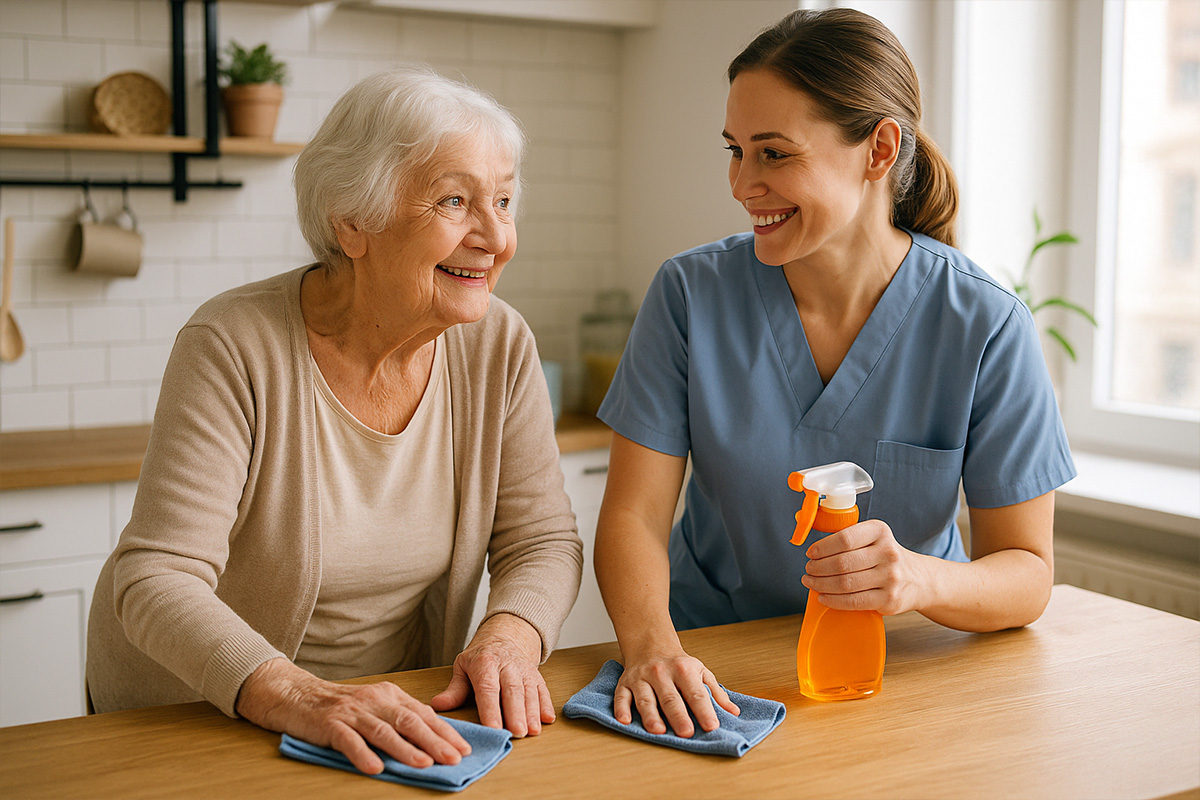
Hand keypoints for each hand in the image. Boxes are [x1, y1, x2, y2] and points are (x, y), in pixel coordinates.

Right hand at [236, 658, 471, 774]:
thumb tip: (431, 740)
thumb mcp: (374, 706)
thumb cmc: (340, 707)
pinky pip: (349, 741)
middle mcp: (374, 701)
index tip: (464, 748)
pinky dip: (364, 755)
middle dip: (435, 741)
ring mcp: (352, 712)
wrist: (296, 696)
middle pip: (410, 721)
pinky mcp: (330, 725)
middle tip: (454, 758)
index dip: (445, 732)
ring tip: (425, 764)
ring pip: (384, 731)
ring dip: (406, 749)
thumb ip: (398, 719)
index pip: (423, 714)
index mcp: (389, 695)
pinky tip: (376, 768)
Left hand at [430, 613, 553, 737]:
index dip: (490, 709)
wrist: (505, 635)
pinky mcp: (536, 675)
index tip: (493, 728)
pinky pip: (543, 689)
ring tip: (533, 731)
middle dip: (516, 713)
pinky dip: (546, 704)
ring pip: (530, 691)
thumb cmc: (481, 657)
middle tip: (517, 732)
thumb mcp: (463, 667)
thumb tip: (437, 706)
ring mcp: (524, 669)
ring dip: (533, 712)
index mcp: (485, 663)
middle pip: (512, 691)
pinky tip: (548, 719)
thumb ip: (454, 689)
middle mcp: (507, 665)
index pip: (488, 689)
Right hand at [613, 648, 738, 737]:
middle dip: (678, 715)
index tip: (712, 726)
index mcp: (684, 670)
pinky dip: (621, 708)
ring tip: (659, 731)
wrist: (650, 644)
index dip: (704, 710)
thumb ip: (716, 693)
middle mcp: (661, 672)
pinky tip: (625, 721)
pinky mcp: (625, 683)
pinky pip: (622, 696)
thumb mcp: (701, 672)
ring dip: (651, 715)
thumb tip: (733, 712)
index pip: (696, 693)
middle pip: (670, 697)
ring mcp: (642, 678)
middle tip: (687, 733)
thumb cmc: (678, 664)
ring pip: (646, 698)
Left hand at [802, 519, 927, 614]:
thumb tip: (814, 550)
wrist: (919, 580)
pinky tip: (823, 597)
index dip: (822, 548)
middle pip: (842, 563)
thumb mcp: (874, 538)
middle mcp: (887, 553)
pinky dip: (833, 600)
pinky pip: (854, 601)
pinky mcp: (889, 599)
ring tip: (811, 582)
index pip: (844, 539)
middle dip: (818, 568)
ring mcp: (890, 578)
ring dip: (821, 584)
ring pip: (845, 583)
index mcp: (880, 532)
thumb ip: (849, 539)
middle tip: (808, 570)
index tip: (811, 553)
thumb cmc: (887, 557)